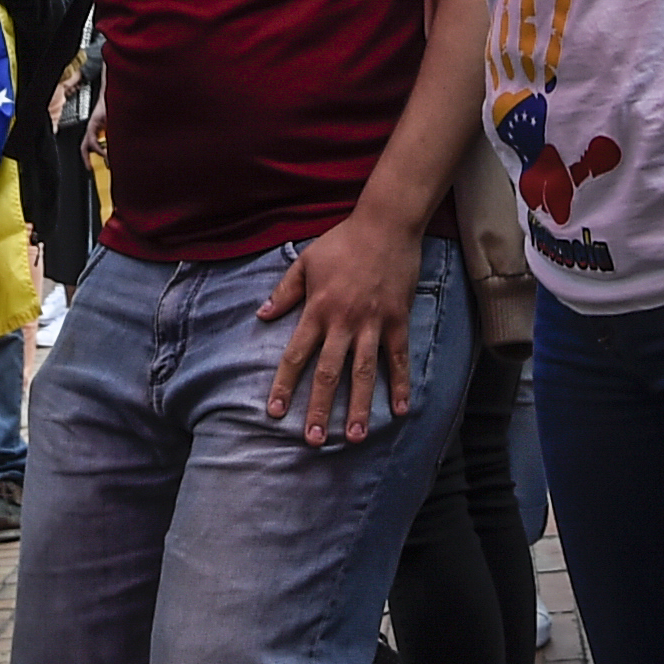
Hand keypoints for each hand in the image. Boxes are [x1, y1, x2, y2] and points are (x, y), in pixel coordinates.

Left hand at [258, 212, 424, 445]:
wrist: (385, 224)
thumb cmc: (342, 241)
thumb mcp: (306, 261)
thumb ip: (284, 291)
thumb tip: (262, 315)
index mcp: (317, 309)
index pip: (296, 355)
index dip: (284, 385)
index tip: (275, 412)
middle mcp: (343, 321)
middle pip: (329, 373)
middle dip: (320, 408)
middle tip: (314, 439)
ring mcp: (373, 323)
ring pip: (364, 372)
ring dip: (360, 406)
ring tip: (355, 436)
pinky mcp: (398, 320)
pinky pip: (398, 358)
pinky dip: (400, 384)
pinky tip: (401, 409)